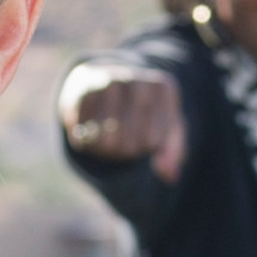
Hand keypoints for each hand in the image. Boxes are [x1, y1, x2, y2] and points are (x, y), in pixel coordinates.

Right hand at [62, 59, 183, 175]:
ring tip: (109, 135)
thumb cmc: (142, 113)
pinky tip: (91, 127)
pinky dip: (85, 138)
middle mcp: (137, 81)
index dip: (146, 147)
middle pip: (131, 142)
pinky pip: (84, 131)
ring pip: (107, 140)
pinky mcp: (84, 89)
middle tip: (125, 137)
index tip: (146, 134)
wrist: (105, 83)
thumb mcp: (164, 129)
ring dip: (106, 148)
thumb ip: (172, 153)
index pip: (155, 139)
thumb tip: (170, 176)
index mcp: (163, 88)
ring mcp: (109, 81)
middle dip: (126, 150)